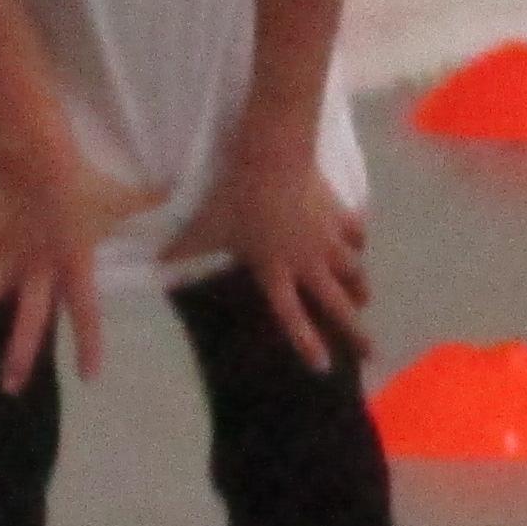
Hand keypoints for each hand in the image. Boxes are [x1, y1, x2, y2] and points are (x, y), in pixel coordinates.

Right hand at [0, 140, 167, 392]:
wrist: (40, 157)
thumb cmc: (83, 182)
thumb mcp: (121, 197)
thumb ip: (148, 202)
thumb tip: (177, 194)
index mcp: (73, 266)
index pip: (85, 314)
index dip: (88, 345)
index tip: (88, 377)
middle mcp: (38, 270)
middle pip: (30, 320)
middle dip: (20, 355)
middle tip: (9, 387)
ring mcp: (8, 255)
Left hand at [168, 137, 369, 372]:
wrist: (272, 158)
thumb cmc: (237, 198)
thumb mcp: (207, 227)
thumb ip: (185, 248)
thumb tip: (155, 262)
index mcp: (276, 271)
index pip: (292, 317)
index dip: (308, 343)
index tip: (324, 368)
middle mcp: (308, 262)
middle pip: (337, 303)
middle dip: (355, 330)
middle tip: (370, 352)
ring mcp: (328, 237)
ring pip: (353, 270)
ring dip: (359, 285)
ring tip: (364, 296)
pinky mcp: (338, 212)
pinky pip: (355, 231)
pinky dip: (358, 238)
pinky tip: (358, 239)